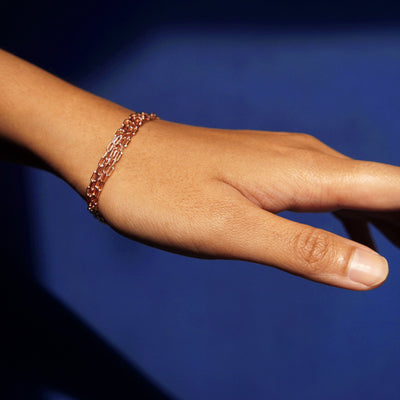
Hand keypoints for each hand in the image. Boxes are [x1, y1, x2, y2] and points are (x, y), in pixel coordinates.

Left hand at [98, 119, 398, 289]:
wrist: (117, 155)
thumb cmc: (163, 191)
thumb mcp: (229, 229)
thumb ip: (302, 251)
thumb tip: (377, 273)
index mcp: (307, 172)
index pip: (395, 189)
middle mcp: (305, 159)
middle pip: (385, 188)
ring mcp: (284, 162)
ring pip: (357, 189)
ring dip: (391, 219)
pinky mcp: (264, 171)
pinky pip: (326, 192)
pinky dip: (353, 216)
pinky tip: (355, 236)